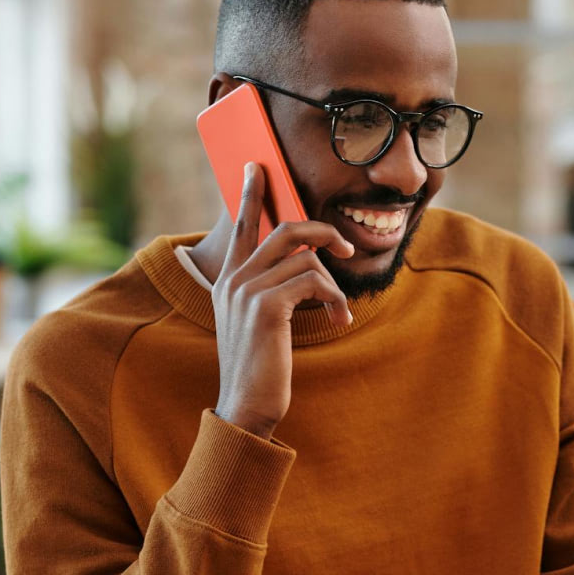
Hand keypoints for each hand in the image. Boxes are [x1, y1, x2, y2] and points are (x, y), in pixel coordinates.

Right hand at [212, 162, 353, 438]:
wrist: (246, 406)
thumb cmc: (260, 369)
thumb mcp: (259, 324)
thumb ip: (271, 292)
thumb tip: (307, 267)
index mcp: (228, 282)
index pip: (241, 227)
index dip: (251, 195)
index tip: (258, 167)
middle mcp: (232, 280)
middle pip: (285, 230)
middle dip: (322, 233)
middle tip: (345, 250)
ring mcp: (246, 291)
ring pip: (307, 261)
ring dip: (334, 287)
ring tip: (340, 314)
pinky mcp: (265, 306)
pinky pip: (313, 281)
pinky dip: (333, 299)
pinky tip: (338, 320)